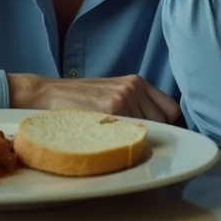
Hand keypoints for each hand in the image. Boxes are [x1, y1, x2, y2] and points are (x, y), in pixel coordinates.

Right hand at [8, 73, 180, 123]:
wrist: (50, 93)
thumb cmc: (80, 98)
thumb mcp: (112, 92)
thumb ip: (134, 102)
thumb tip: (159, 125)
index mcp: (136, 82)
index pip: (171, 109)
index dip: (167, 124)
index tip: (159, 134)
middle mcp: (134, 87)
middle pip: (163, 121)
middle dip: (151, 132)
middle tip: (129, 136)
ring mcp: (124, 97)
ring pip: (148, 129)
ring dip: (135, 137)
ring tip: (114, 134)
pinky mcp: (113, 108)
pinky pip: (132, 131)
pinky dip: (125, 138)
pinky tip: (110, 137)